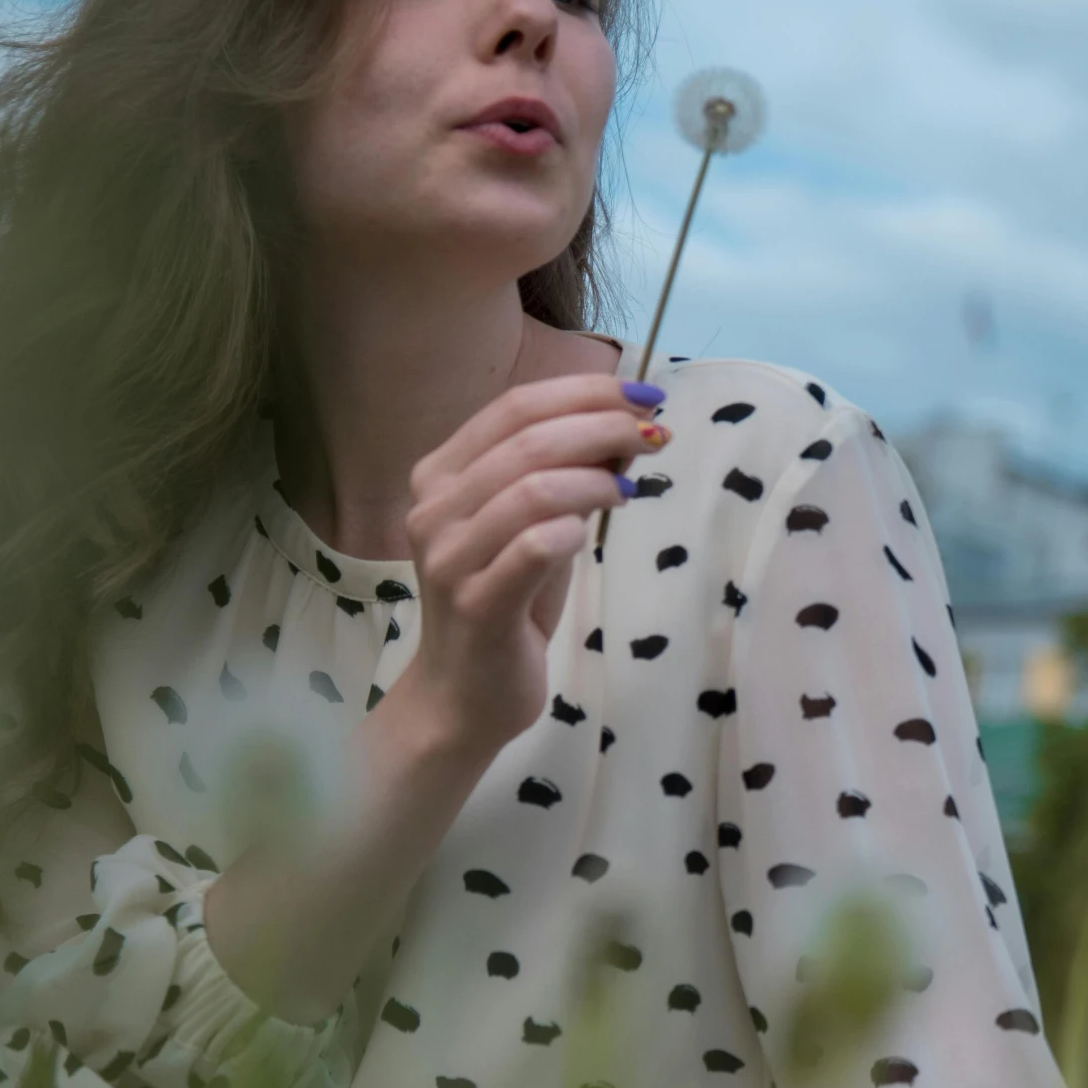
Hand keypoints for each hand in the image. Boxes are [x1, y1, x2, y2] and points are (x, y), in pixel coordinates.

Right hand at [392, 373, 668, 757]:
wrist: (465, 695)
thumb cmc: (505, 604)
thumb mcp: (534, 527)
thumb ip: (565, 477)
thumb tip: (625, 427)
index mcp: (440, 476)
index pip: (513, 408)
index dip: (583, 392)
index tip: (643, 396)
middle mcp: (433, 510)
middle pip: (527, 440)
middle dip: (602, 426)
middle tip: (653, 433)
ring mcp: (449, 558)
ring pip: (532, 489)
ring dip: (596, 478)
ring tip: (631, 487)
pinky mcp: (476, 605)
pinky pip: (533, 547)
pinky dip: (575, 526)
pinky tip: (599, 527)